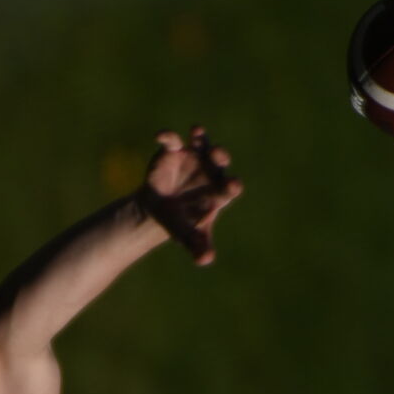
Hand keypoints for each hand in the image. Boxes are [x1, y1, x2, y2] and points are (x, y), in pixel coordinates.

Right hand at [137, 125, 242, 265]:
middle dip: (220, 156)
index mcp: (220, 190)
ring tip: (198, 132)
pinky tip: (161, 136)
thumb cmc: (182, 221)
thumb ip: (198, 246)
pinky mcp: (173, 151)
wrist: (161, 207)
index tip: (232, 186)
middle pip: (220, 159)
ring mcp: (194, 157)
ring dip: (202, 138)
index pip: (230, 186)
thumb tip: (205, 260)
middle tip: (218, 155)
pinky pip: (172, 141)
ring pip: (202, 144)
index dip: (231, 185)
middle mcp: (211, 169)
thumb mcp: (189, 236)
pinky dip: (168, 137)